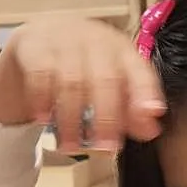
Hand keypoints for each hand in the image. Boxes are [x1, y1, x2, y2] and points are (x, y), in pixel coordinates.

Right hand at [0, 13, 164, 149]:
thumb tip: (150, 131)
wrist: (38, 37)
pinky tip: (42, 119)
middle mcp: (96, 40)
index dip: (146, 94)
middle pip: (106, 79)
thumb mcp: (106, 84)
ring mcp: (65, 40)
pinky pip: (40, 73)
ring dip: (71, 119)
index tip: (151, 118)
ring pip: (72, 81)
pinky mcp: (35, 44)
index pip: (140, 71)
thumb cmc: (80, 65)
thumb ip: (129, 109)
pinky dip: (42, 99)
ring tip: (70, 146)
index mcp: (122, 50)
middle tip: (105, 149)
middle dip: (107, 118)